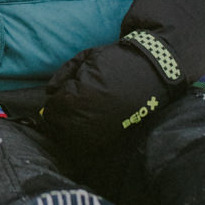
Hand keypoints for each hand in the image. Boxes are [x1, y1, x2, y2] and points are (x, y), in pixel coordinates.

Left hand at [43, 41, 162, 145]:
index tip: (64, 93)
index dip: (55, 100)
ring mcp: (101, 133)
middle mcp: (88, 119)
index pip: (52, 109)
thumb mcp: (87, 57)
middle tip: (72, 104)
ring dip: (71, 128)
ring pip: (71, 139)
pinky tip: (92, 125)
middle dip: (60, 115)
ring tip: (83, 113)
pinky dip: (85, 138)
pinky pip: (89, 147)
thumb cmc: (119, 61)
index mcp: (78, 97)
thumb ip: (63, 74)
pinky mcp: (113, 140)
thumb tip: (49, 92)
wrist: (155, 71)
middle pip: (58, 126)